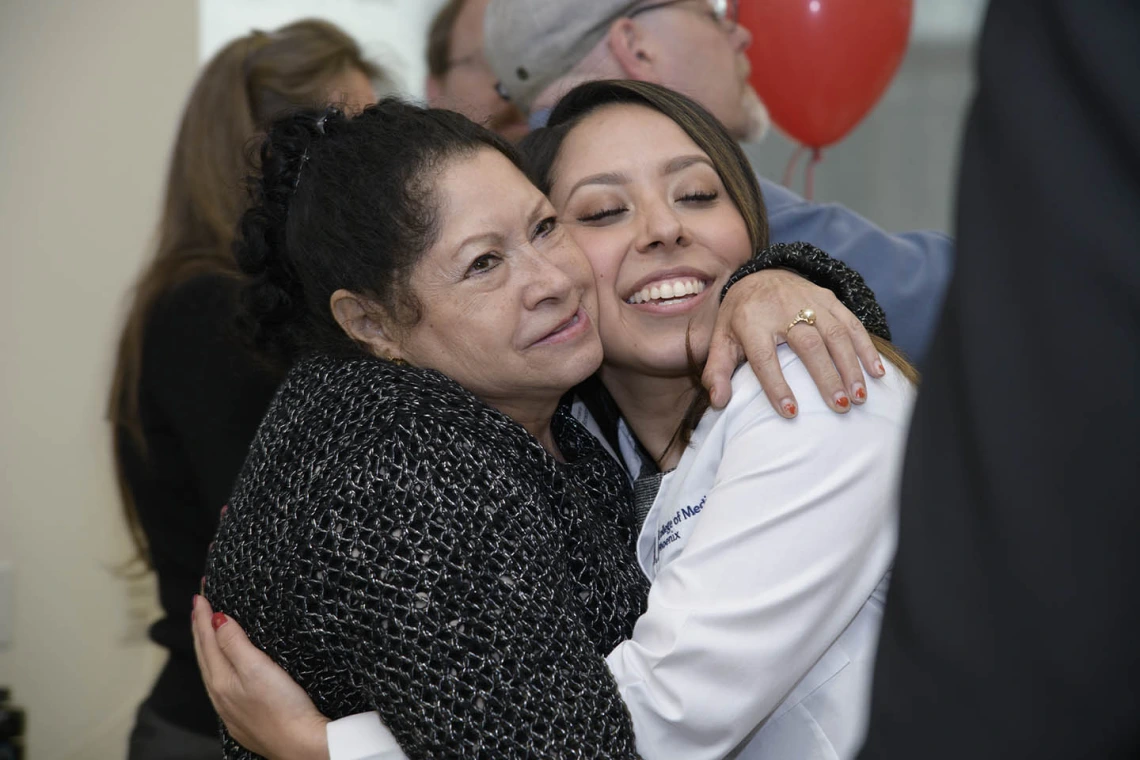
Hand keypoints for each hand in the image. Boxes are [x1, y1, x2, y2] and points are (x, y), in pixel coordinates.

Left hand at [192, 594, 329, 759]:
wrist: (301, 746)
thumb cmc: (284, 709)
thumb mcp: (258, 668)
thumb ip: (235, 643)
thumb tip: (216, 618)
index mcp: (221, 680)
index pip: (206, 639)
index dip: (202, 614)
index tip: (200, 592)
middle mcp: (220, 695)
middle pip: (204, 653)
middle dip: (199, 626)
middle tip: (199, 602)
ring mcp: (230, 708)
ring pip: (211, 669)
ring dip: (207, 644)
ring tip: (206, 628)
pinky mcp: (244, 716)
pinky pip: (222, 683)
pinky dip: (218, 663)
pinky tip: (225, 665)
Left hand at [703, 269, 884, 414]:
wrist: (758, 274)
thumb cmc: (739, 317)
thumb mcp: (720, 340)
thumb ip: (717, 371)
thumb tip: (718, 402)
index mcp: (751, 322)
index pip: (765, 357)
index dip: (777, 384)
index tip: (791, 412)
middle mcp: (781, 309)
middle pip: (808, 345)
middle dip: (826, 377)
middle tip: (840, 406)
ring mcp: (808, 301)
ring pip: (834, 333)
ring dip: (851, 366)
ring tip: (859, 396)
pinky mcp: (827, 298)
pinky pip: (851, 322)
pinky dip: (866, 347)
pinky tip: (876, 372)